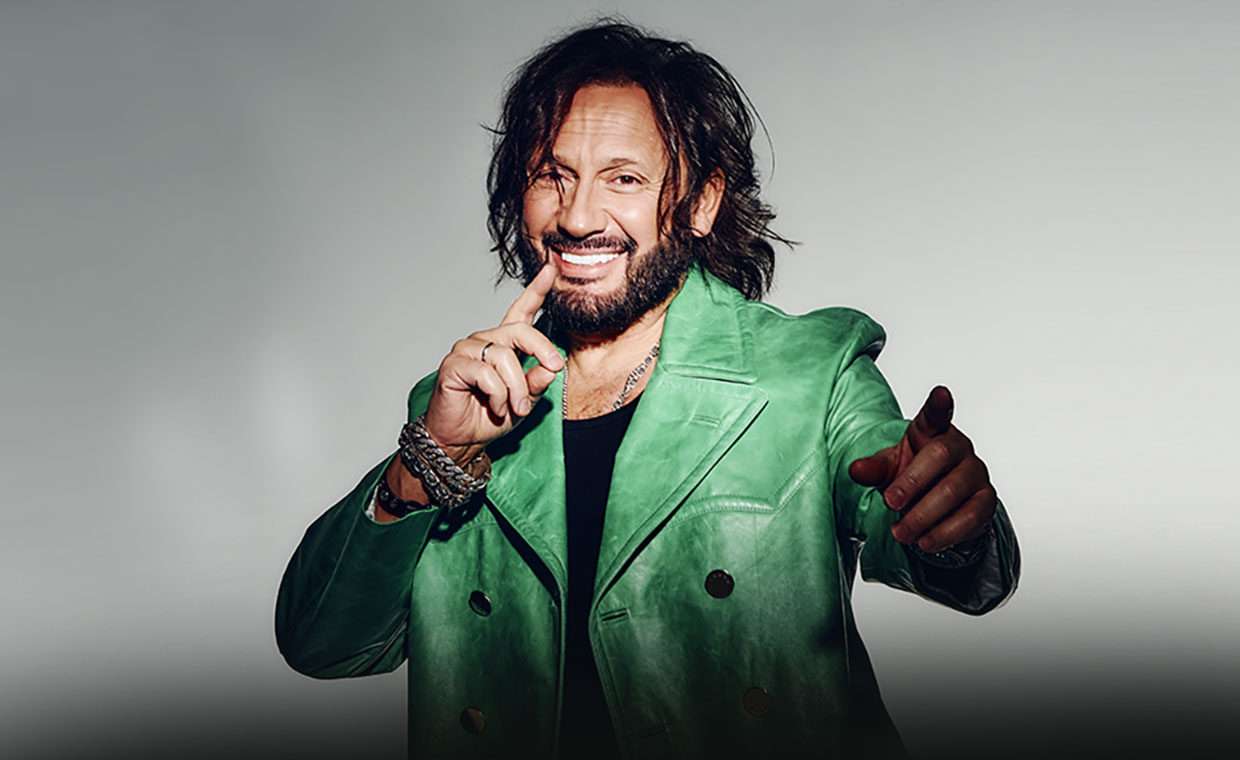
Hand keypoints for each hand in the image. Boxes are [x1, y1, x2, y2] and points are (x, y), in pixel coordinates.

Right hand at [423, 263, 563, 463]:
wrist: (460, 440)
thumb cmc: (488, 418)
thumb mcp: (524, 402)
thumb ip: (537, 382)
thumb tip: (551, 368)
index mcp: (503, 344)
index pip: (521, 312)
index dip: (536, 291)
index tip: (550, 270)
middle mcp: (485, 341)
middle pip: (520, 331)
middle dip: (542, 349)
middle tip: (555, 368)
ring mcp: (467, 350)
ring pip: (505, 357)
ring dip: (516, 387)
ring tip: (514, 408)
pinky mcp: (454, 365)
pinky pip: (486, 373)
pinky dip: (498, 394)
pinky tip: (495, 407)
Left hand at [848, 386, 995, 552]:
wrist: (937, 507)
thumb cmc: (913, 477)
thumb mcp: (888, 470)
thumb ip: (873, 469)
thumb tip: (855, 470)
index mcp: (932, 432)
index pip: (936, 415)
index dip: (939, 405)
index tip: (941, 393)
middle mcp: (959, 447)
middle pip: (939, 456)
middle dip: (911, 482)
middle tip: (889, 503)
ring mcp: (976, 473)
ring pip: (953, 490)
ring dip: (923, 515)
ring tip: (900, 533)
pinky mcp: (986, 501)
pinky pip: (970, 517)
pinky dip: (945, 533)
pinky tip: (925, 542)